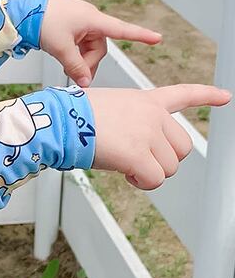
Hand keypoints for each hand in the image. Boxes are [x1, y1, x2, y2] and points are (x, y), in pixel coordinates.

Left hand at [40, 0, 161, 86]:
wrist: (24, 12)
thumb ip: (75, 67)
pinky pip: (80, 44)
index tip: (157, 39)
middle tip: (76, 76)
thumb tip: (85, 83)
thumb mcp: (60, 48)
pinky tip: (64, 59)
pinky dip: (74, 54)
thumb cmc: (42, 22)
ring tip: (66, 67)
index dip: (140, 35)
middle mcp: (90, 19)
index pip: (121, 29)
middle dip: (89, 63)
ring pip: (89, 48)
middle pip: (100, 48)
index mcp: (93, 19)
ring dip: (81, 60)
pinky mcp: (71, 26)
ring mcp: (80, 22)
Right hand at [86, 84, 231, 189]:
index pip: (183, 94)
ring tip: (125, 165)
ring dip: (149, 172)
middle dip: (163, 159)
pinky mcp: (138, 155)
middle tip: (139, 160)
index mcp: (145, 101)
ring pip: (169, 168)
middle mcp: (152, 116)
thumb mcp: (107, 107)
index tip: (224, 97)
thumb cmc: (72, 117)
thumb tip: (124, 144)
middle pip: (182, 147)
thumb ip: (127, 121)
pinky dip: (141, 182)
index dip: (207, 96)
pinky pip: (154, 180)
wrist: (60, 122)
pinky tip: (125, 174)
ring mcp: (147, 134)